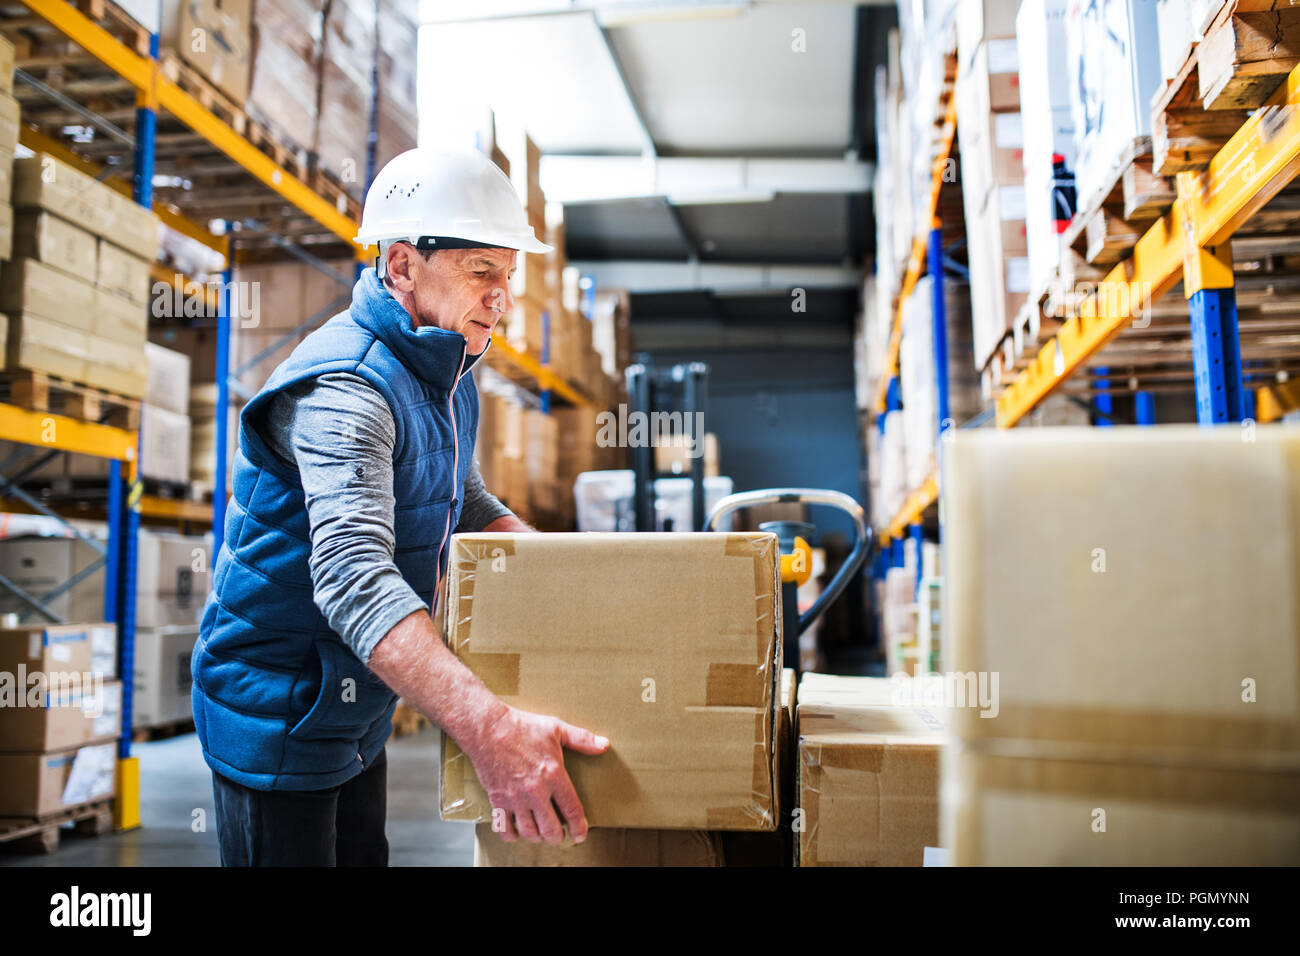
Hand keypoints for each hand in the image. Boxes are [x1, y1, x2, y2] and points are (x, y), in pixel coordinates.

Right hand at [463, 705, 608, 844]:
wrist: (488, 729)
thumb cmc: (522, 727)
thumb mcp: (556, 729)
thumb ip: (582, 740)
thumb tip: (604, 746)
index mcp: (553, 775)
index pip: (572, 809)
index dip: (579, 827)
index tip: (580, 834)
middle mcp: (535, 791)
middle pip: (550, 829)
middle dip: (557, 837)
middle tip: (559, 834)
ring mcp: (515, 798)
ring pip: (529, 832)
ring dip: (537, 836)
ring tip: (541, 831)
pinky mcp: (497, 800)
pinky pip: (505, 829)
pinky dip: (513, 835)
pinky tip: (518, 829)